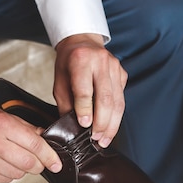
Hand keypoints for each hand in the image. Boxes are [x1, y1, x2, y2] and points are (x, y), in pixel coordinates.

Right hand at [0, 107, 61, 182]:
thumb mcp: (1, 116)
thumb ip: (26, 127)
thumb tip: (47, 138)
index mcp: (1, 124)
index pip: (35, 144)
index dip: (50, 156)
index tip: (56, 163)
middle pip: (29, 163)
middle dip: (39, 165)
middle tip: (37, 162)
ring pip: (19, 174)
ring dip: (22, 169)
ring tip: (12, 158)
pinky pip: (6, 179)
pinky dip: (9, 174)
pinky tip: (1, 163)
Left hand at [54, 33, 127, 147]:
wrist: (82, 42)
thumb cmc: (68, 64)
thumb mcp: (59, 82)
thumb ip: (66, 104)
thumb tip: (73, 128)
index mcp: (81, 60)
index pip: (84, 90)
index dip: (85, 110)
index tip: (84, 126)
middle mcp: (101, 62)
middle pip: (105, 98)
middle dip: (101, 123)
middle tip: (96, 139)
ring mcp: (115, 67)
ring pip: (117, 102)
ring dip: (112, 125)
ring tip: (104, 139)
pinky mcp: (122, 74)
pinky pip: (121, 99)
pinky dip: (116, 116)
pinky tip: (109, 128)